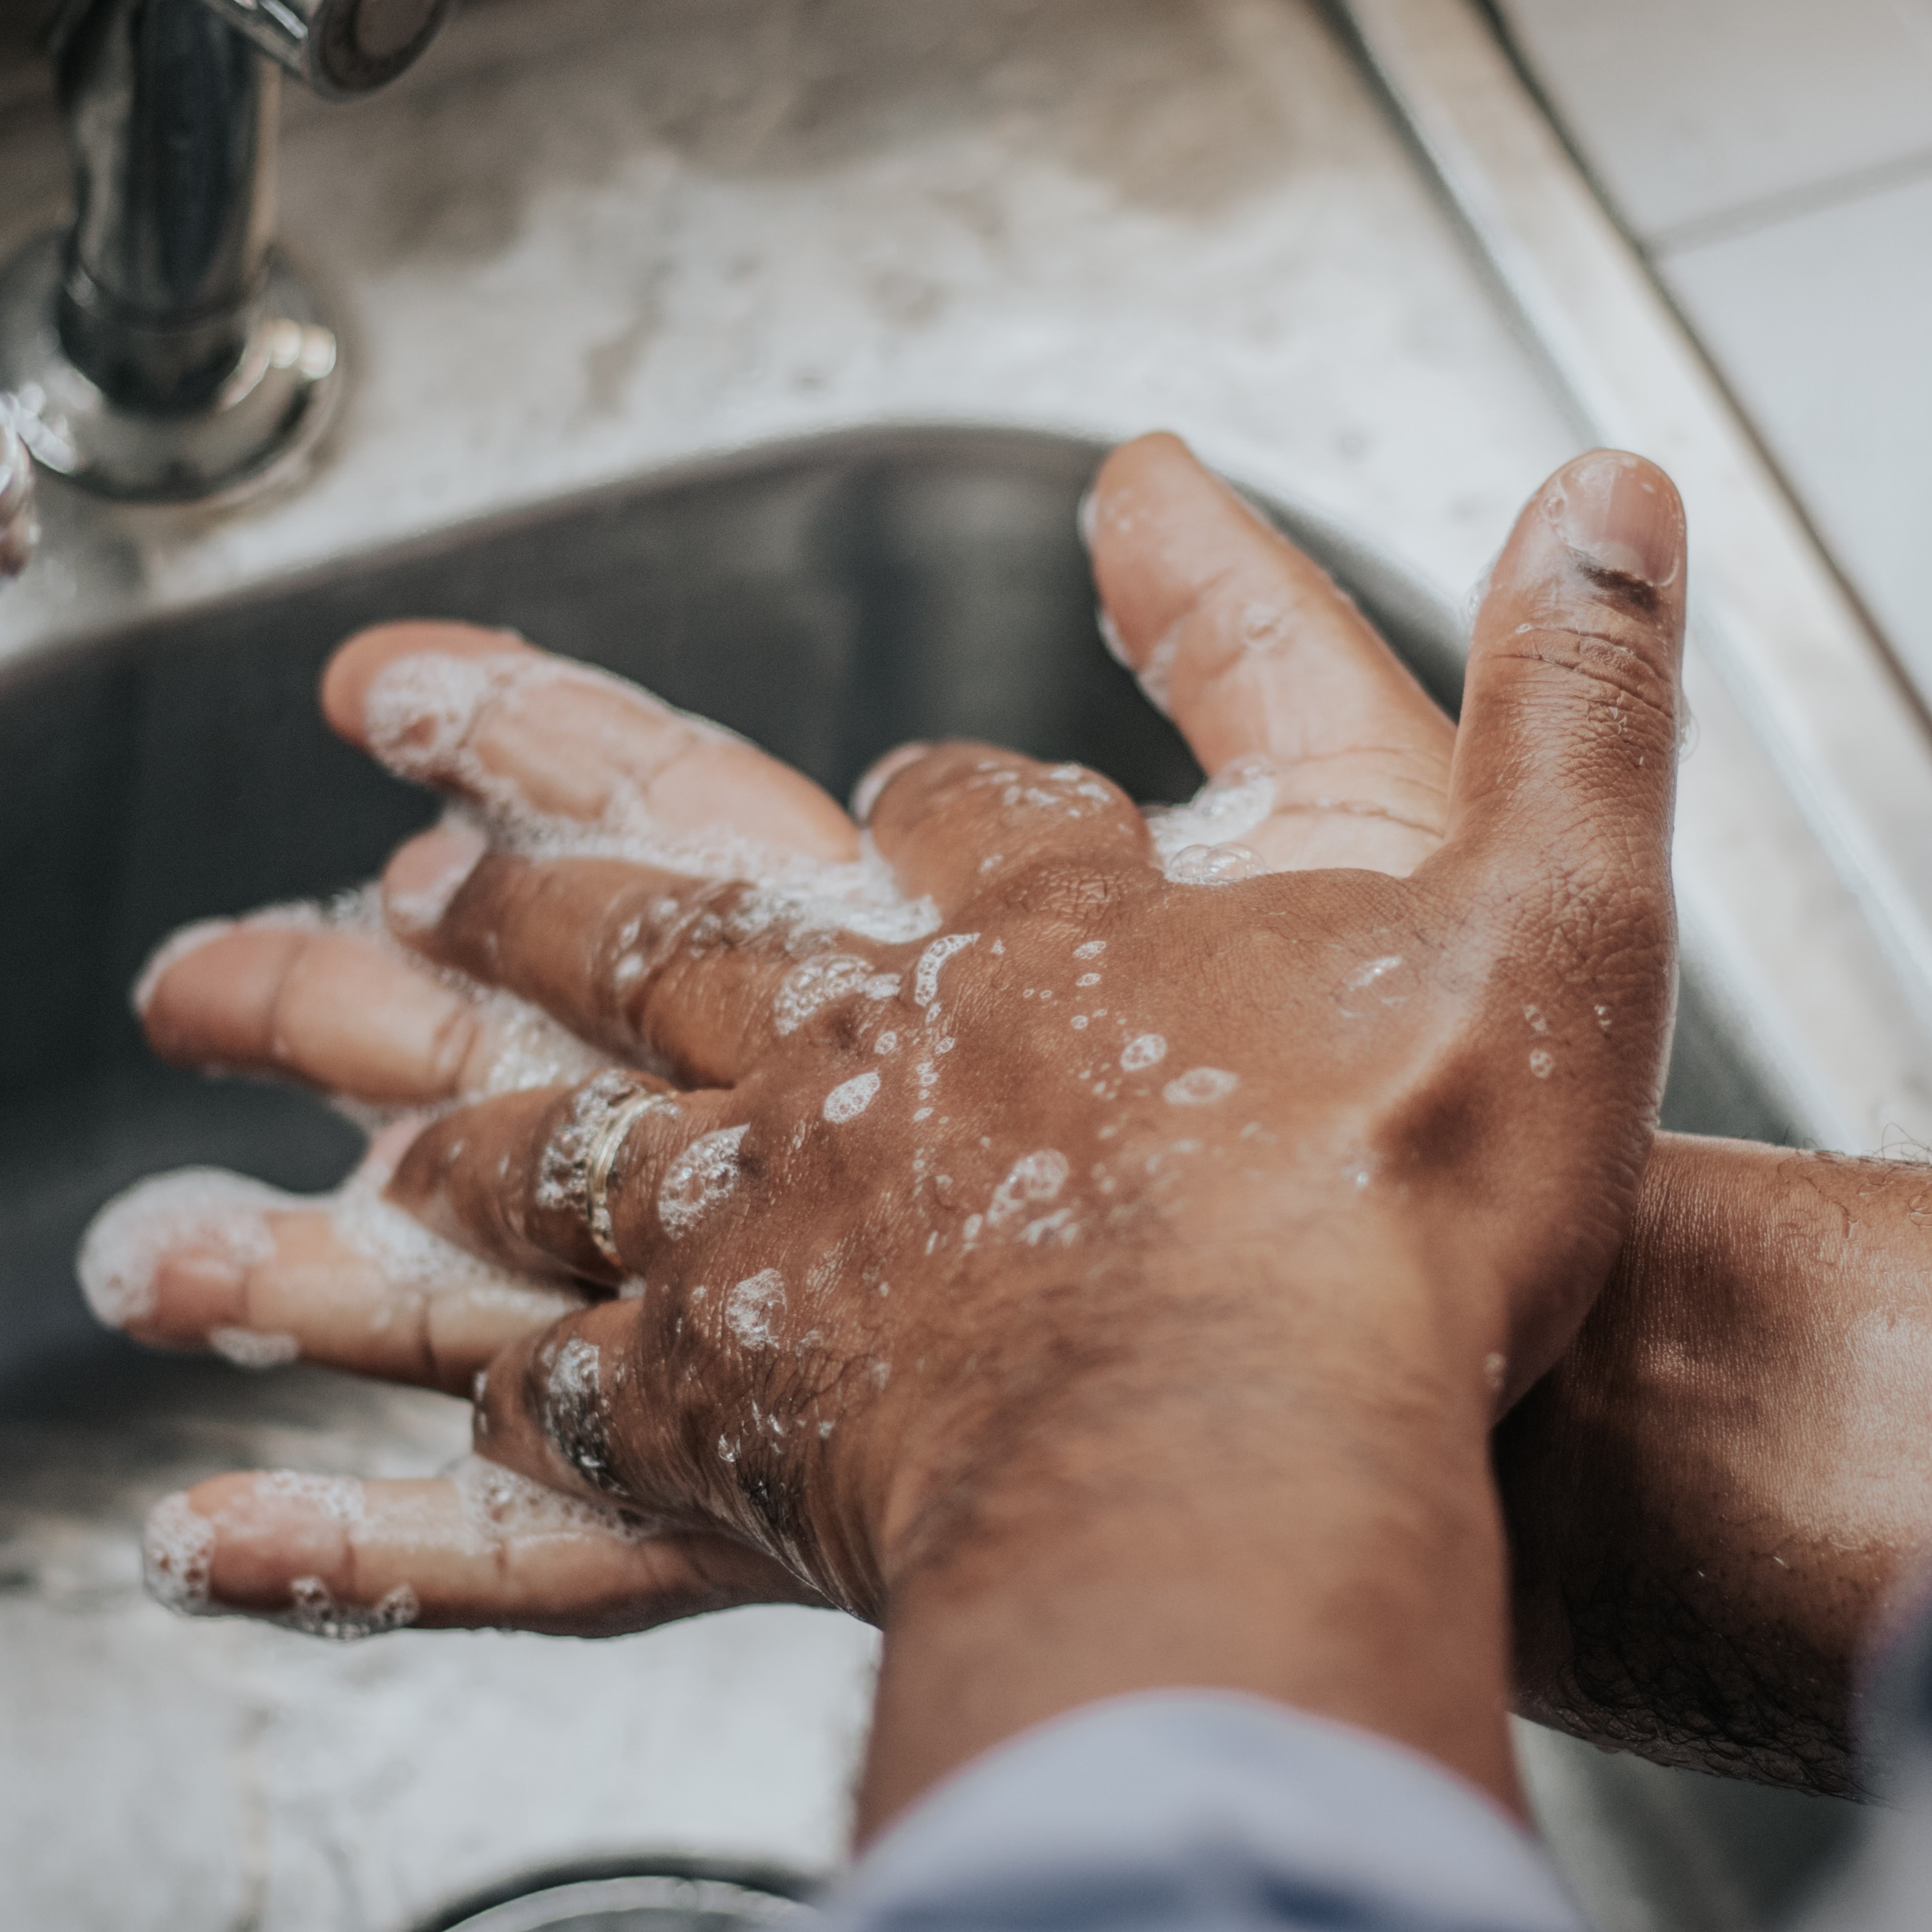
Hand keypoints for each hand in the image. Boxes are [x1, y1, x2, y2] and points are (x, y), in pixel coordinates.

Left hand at [88, 437, 1687, 1818]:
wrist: (1264, 1448)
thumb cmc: (1406, 1203)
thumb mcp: (1552, 899)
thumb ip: (1570, 685)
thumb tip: (1607, 483)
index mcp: (1048, 925)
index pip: (960, 809)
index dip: (946, 798)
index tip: (914, 793)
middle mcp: (874, 1049)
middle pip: (657, 926)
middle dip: (532, 869)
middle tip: (405, 841)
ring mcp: (778, 1222)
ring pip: (558, 1127)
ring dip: (440, 1080)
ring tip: (325, 1056)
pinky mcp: (742, 1411)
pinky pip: (575, 1387)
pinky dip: (506, 1375)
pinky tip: (452, 1383)